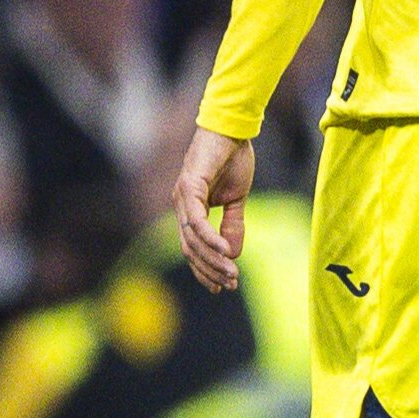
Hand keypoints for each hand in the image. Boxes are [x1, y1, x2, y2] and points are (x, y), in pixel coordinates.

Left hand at [173, 127, 255, 293]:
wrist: (233, 130)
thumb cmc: (233, 159)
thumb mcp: (237, 199)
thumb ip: (233, 225)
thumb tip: (233, 253)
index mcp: (190, 209)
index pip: (193, 247)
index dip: (205, 269)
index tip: (222, 286)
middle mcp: (181, 206)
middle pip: (190, 249)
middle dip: (209, 270)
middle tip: (229, 285)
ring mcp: (182, 197)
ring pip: (192, 239)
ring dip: (212, 259)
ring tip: (231, 272)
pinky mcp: (189, 187)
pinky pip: (198, 221)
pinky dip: (210, 238)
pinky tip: (226, 251)